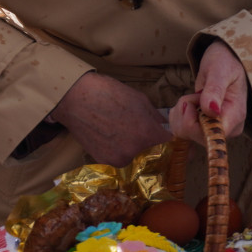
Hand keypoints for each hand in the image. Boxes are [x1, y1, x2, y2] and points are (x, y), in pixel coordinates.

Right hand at [51, 71, 170, 166]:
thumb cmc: (106, 92)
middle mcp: (135, 150)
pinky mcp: (103, 160)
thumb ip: (156, 117)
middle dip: (151, 143)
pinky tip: (109, 134)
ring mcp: (118, 157)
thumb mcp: (139, 99)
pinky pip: (119, 157)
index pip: (173, 146)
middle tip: (139, 130)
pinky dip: (118, 149)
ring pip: (135, 156)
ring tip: (121, 130)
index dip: (178, 143)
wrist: (73, 97)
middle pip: (154, 152)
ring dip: (133, 147)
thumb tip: (165, 128)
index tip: (179, 143)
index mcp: (148, 133)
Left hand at [170, 41, 247, 143]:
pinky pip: (181, 129)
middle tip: (194, 94)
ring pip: (184, 132)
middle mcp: (226, 128)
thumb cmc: (225, 63)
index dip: (192, 122)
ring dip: (180, 112)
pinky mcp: (204, 127)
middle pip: (195, 135)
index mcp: (235, 116)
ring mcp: (215, 129)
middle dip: (184, 113)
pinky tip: (187, 103)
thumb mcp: (220, 71)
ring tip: (193, 96)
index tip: (191, 101)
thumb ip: (214, 90)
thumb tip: (211, 111)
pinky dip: (178, 114)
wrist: (224, 61)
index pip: (210, 135)